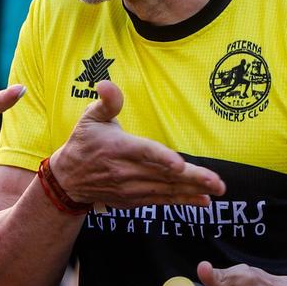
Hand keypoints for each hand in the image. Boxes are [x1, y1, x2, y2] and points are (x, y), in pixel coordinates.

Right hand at [46, 82, 225, 209]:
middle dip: (192, 179)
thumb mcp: (90, 118)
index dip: (162, 158)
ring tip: (216, 190)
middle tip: (217, 182)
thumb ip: (107, 102)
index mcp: (119, 148)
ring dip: (193, 191)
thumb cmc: (85, 142)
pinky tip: (202, 200)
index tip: (179, 164)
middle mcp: (126, 171)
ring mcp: (131, 189)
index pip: (144, 153)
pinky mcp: (134, 200)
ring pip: (166, 190)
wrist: (69, 179)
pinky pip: (161, 201)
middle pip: (163, 175)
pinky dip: (182, 201)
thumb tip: (106, 84)